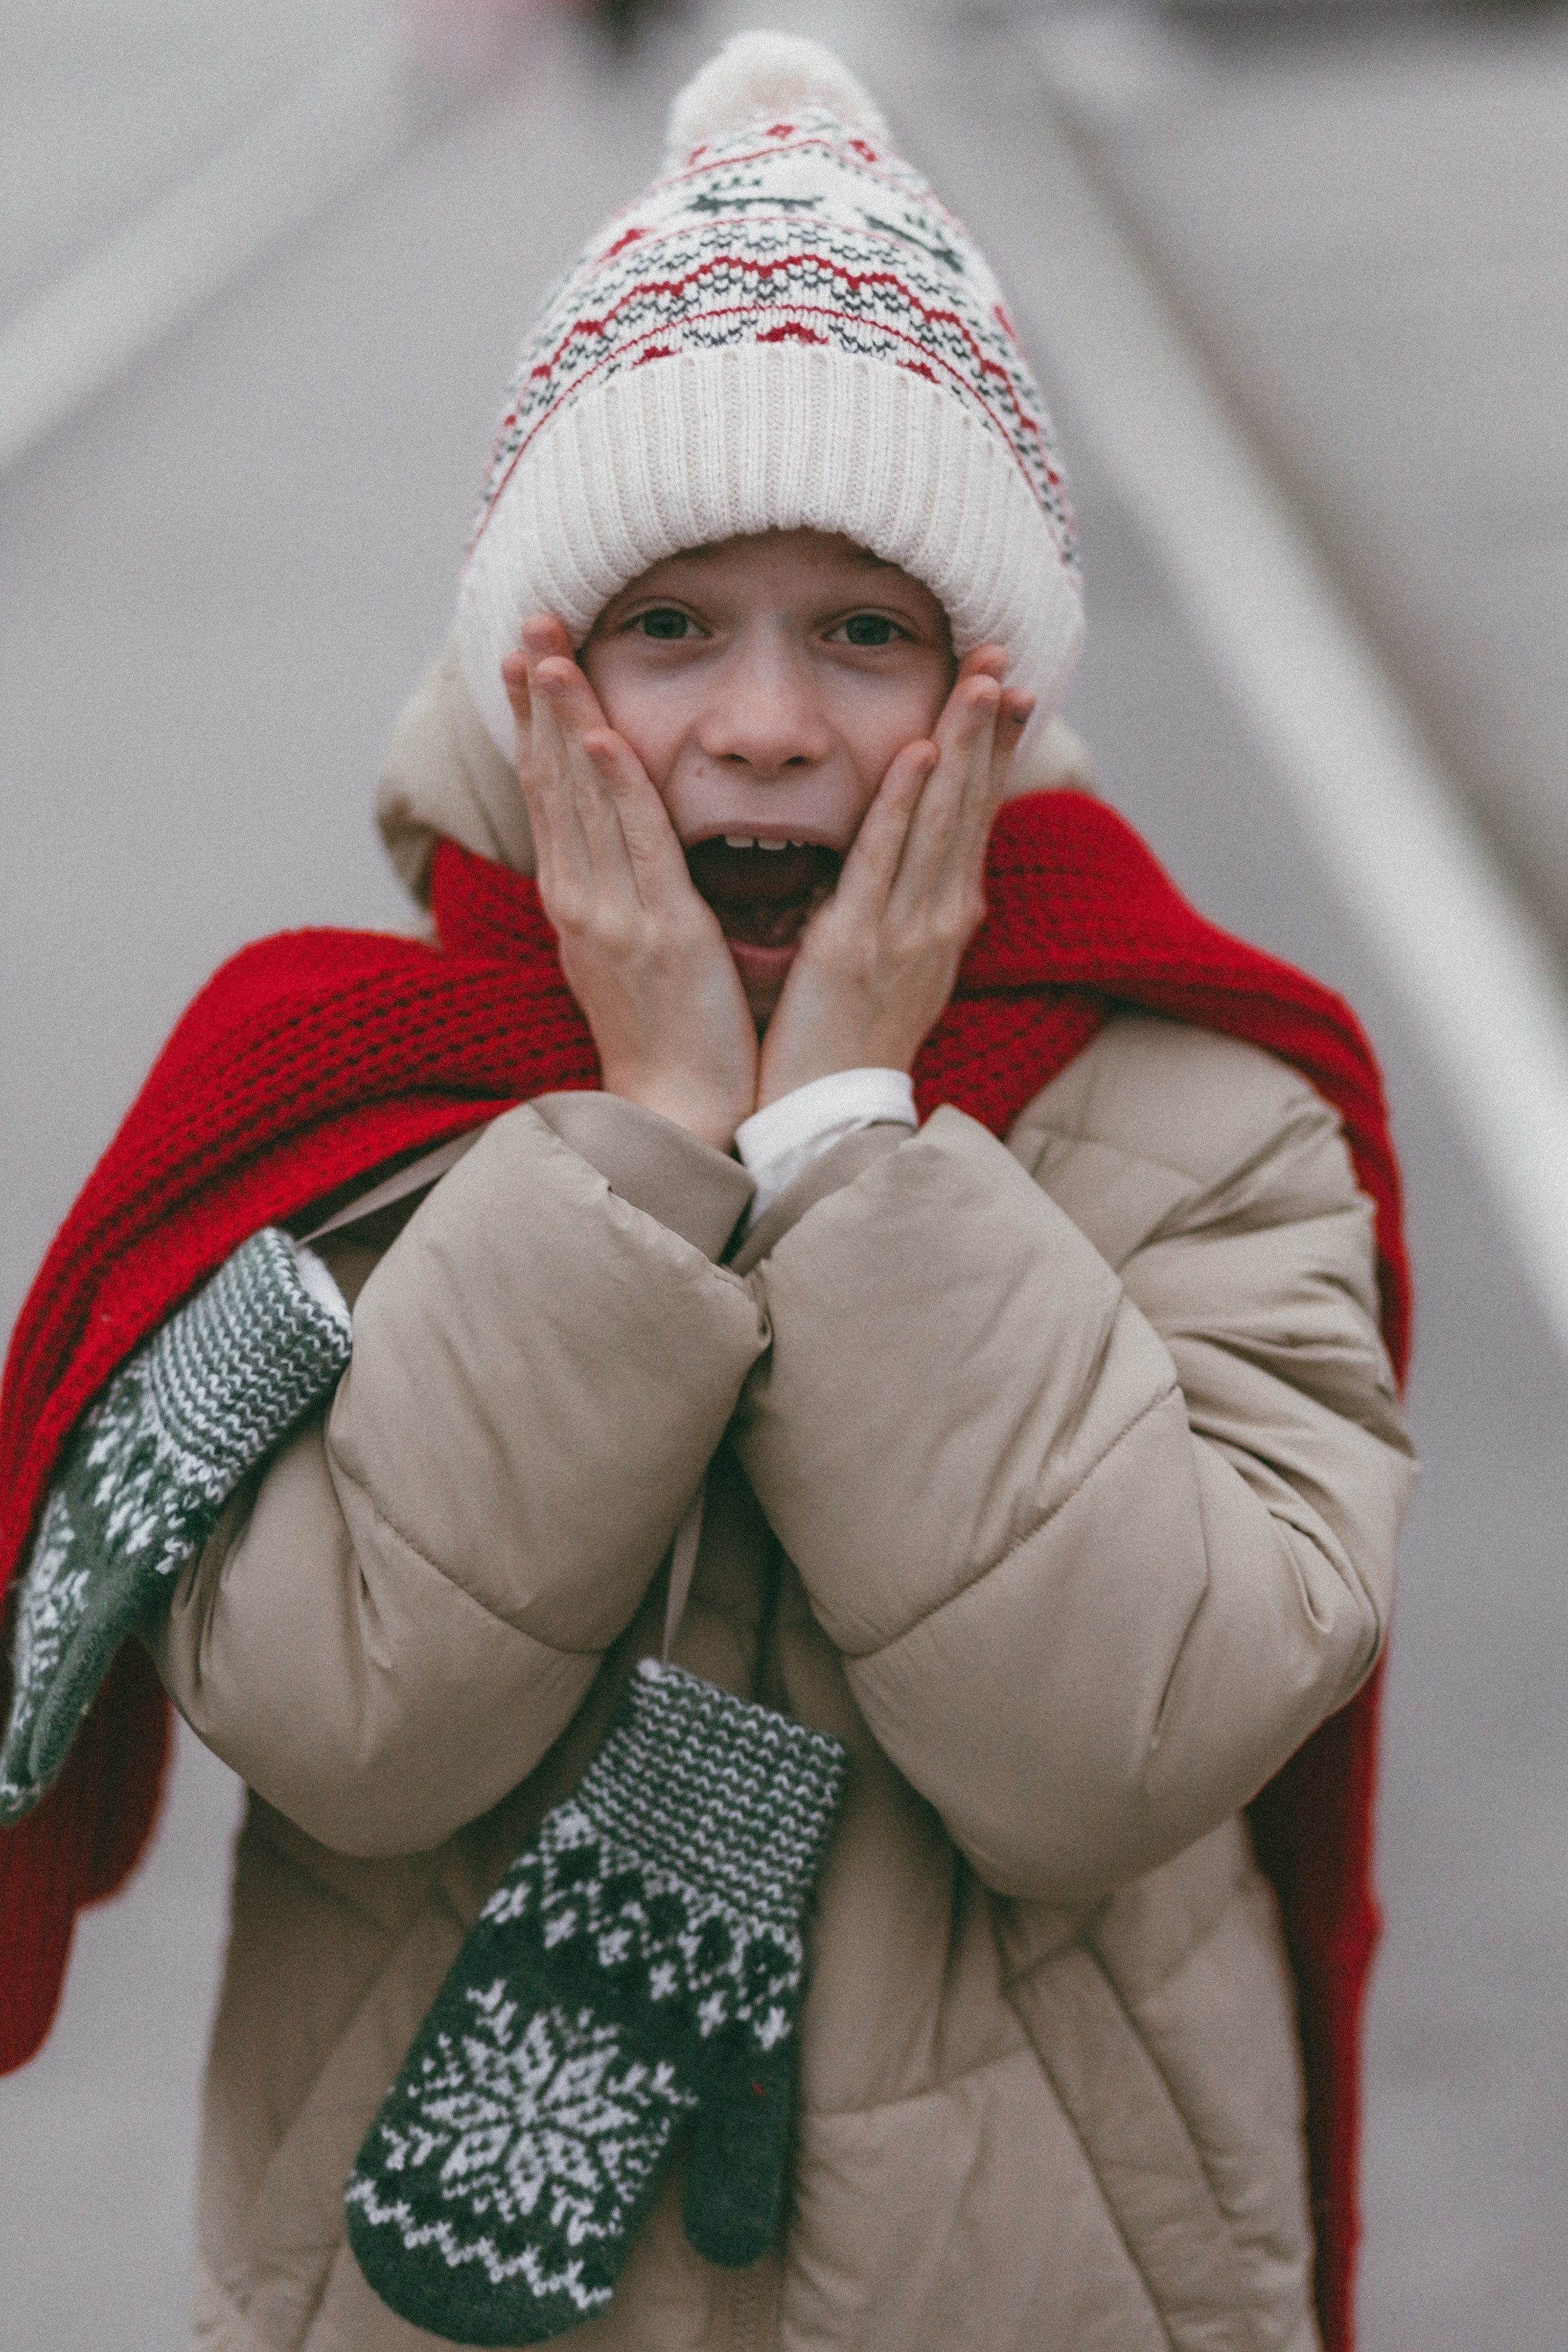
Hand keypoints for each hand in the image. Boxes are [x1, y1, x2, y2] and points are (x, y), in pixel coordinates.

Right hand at [503, 617, 757, 1150]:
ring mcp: (615, 914)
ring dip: (565, 719)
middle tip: (529, 619)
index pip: (552, 791)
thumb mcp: (634, 951)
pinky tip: (599, 736)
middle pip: (553, 779)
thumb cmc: (670, 1035)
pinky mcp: (660, 933)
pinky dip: (613, 788)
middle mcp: (583, 899)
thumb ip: (626, 893)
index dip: (536, 721)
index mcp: (579, 901)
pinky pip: (635, 847)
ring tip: (552, 651)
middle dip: (540, 697)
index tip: (527, 657)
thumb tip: (621, 850)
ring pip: (583, 799)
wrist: (679, 1112)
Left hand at [755, 649, 1032, 1105]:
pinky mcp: (858, 946)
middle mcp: (938, 917)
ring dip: (960, 744)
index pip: (973, 817)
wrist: (828, 1119)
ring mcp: (905, 930)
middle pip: (969, 805)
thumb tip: (908, 862)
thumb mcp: (890, 966)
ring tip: (979, 680)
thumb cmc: (845, 1044)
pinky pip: (884, 860)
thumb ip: (900, 908)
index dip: (992, 751)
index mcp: (944, 919)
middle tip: (1003, 654)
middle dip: (989, 728)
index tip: (1008, 688)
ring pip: (940, 820)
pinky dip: (903, 803)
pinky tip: (917, 750)